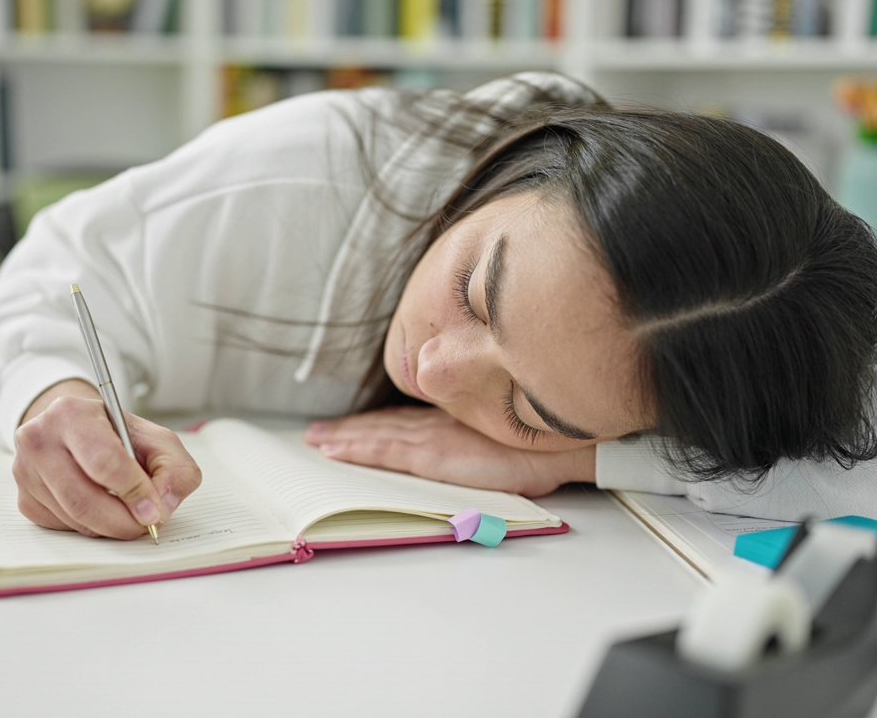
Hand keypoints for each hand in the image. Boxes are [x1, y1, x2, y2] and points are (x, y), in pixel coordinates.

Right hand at [12, 380, 201, 538]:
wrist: (78, 433)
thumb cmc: (118, 437)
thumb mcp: (156, 440)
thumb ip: (174, 468)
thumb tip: (164, 505)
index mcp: (71, 413)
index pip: (104, 461)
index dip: (134, 491)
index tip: (154, 510)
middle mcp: (39, 439)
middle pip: (83, 499)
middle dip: (122, 520)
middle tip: (145, 524)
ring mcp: (26, 471)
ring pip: (74, 518)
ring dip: (109, 527)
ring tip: (128, 513)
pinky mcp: (25, 500)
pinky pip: (63, 527)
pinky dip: (90, 527)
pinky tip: (101, 508)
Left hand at [303, 406, 595, 495]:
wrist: (560, 447)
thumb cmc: (542, 448)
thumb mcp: (502, 441)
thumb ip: (478, 442)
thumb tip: (469, 454)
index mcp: (453, 421)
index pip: (403, 421)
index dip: (374, 425)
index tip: (351, 427)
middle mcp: (436, 424)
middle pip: (382, 426)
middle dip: (349, 430)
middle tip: (317, 433)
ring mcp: (431, 436)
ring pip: (375, 436)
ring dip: (343, 438)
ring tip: (316, 441)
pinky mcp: (431, 453)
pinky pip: (382, 451)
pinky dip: (354, 449)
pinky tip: (332, 450)